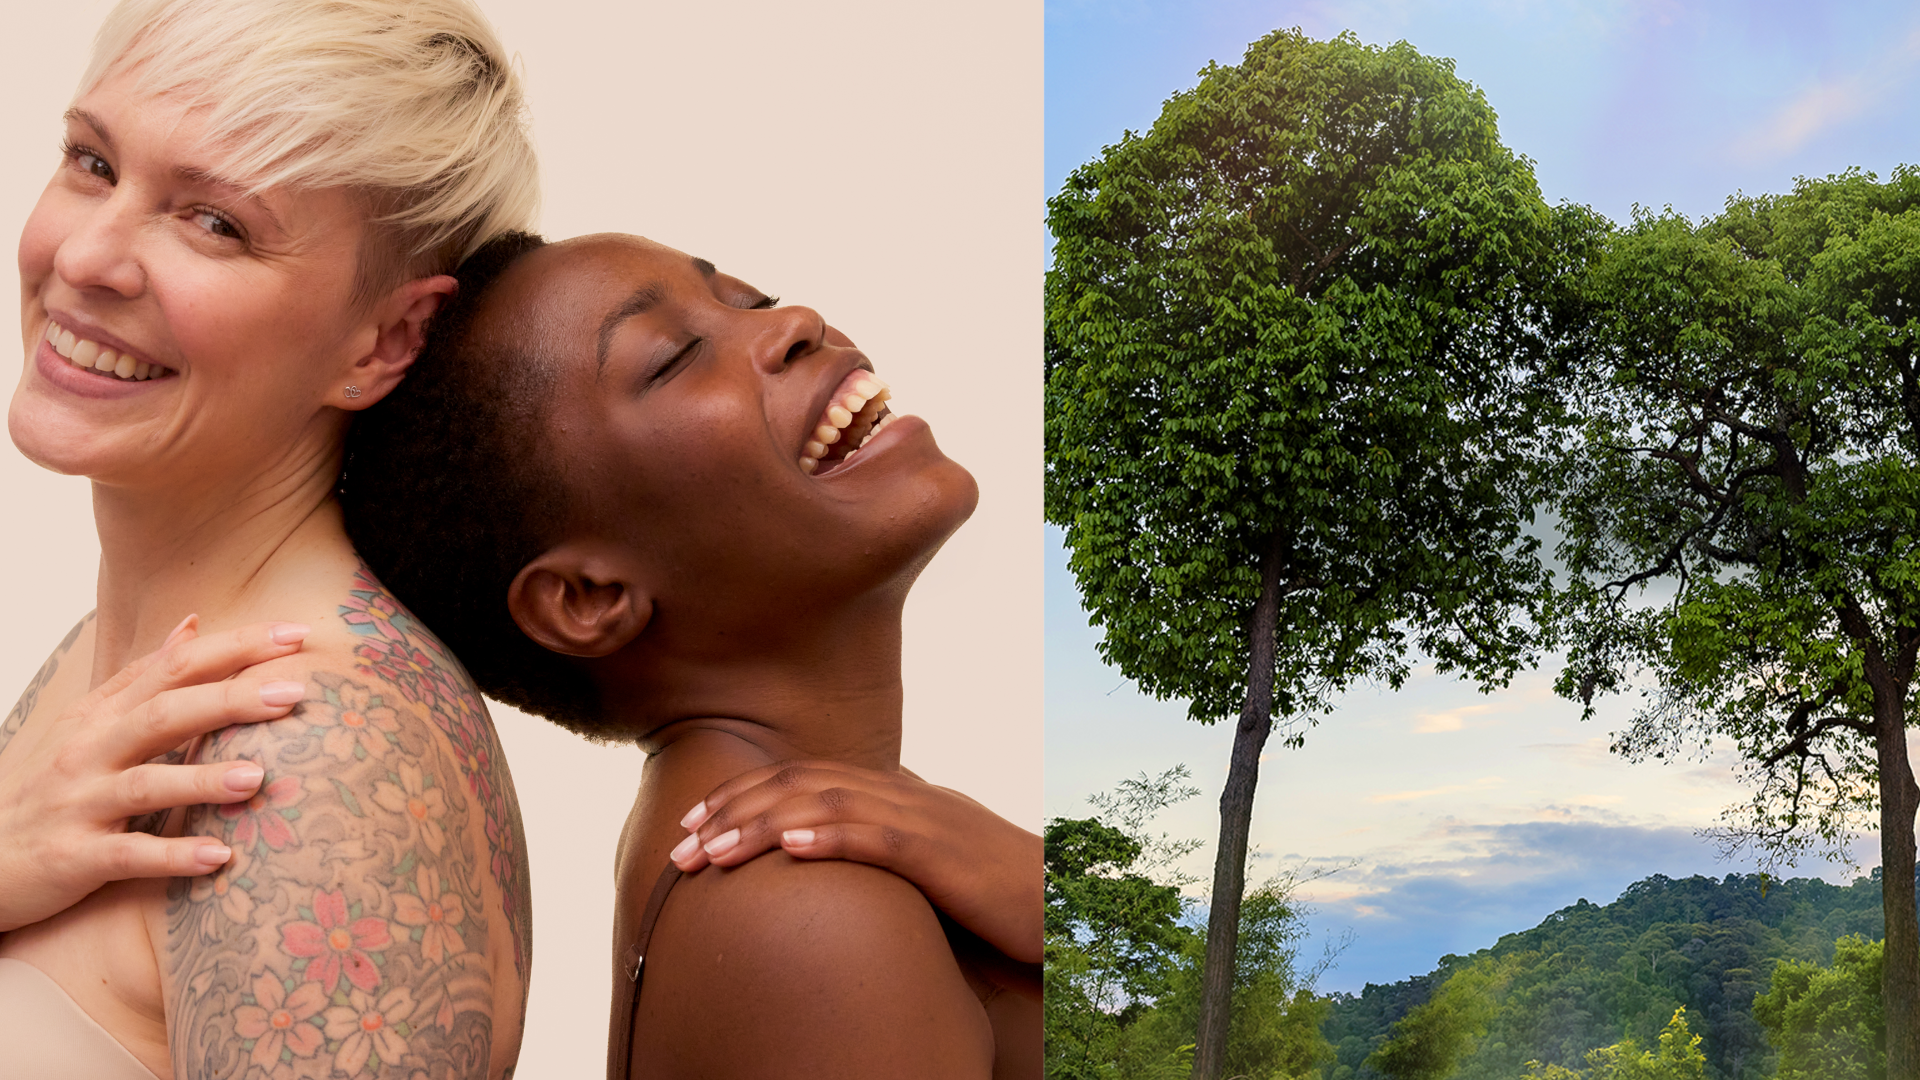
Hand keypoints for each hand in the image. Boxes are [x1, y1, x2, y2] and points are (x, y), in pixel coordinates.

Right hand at [0, 617, 311, 930]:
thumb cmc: (51, 786)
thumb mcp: (88, 723)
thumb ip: (142, 677)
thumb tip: (192, 624)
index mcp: (103, 715)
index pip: (173, 668)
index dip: (232, 647)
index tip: (294, 633)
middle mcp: (91, 752)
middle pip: (163, 715)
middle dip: (228, 701)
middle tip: (293, 692)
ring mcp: (81, 804)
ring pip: (145, 785)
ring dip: (202, 781)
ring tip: (258, 777)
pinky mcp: (75, 857)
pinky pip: (127, 856)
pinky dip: (171, 856)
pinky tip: (218, 857)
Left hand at [672, 761, 1041, 963]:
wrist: (1068, 903)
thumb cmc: (1000, 893)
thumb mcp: (932, 863)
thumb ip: (886, 847)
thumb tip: (829, 849)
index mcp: (899, 794)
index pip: (807, 777)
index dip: (745, 794)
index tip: (694, 822)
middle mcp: (906, 795)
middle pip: (804, 782)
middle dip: (735, 811)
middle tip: (680, 845)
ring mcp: (927, 820)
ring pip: (829, 804)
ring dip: (762, 825)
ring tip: (713, 851)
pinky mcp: (946, 854)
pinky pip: (881, 838)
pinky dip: (832, 835)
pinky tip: (792, 845)